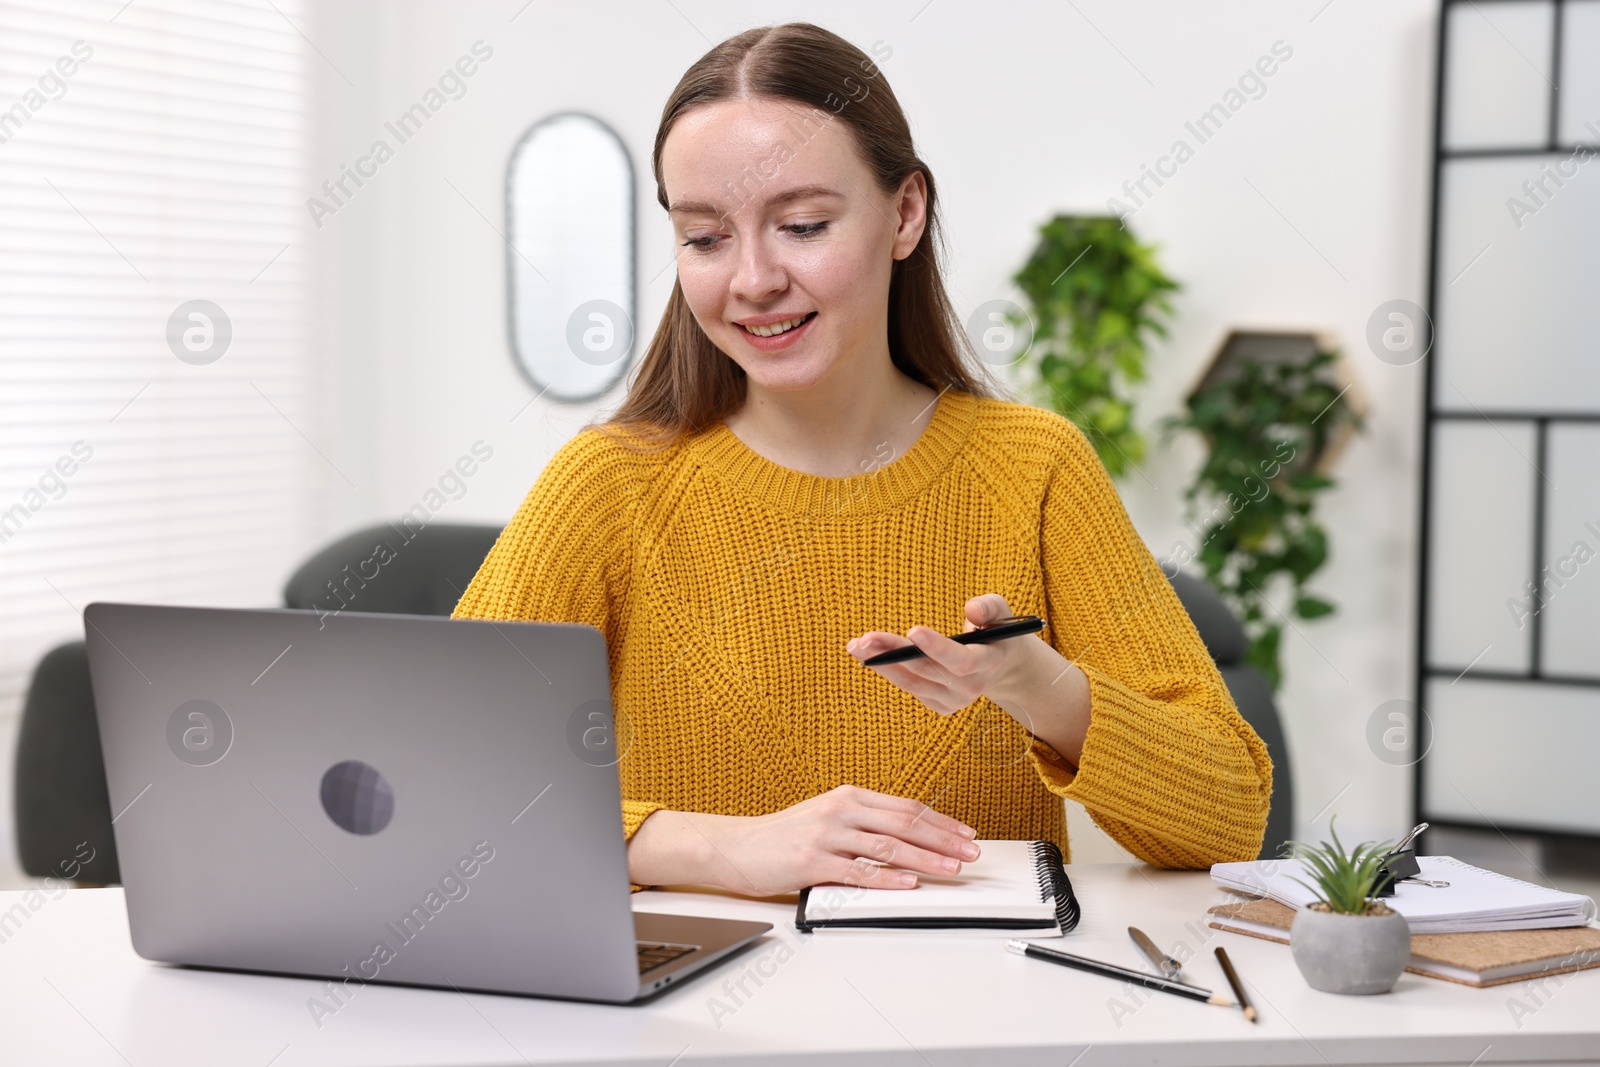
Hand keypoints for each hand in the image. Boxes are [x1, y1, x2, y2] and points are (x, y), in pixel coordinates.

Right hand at [647, 784, 980, 896]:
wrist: (736, 846)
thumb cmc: (782, 836)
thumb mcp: (826, 817)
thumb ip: (863, 822)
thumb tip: (908, 837)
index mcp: (848, 796)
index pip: (906, 807)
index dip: (941, 820)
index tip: (965, 833)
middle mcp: (840, 810)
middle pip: (904, 823)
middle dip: (943, 839)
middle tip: (970, 851)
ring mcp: (826, 835)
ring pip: (887, 846)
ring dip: (925, 859)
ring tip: (950, 869)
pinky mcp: (811, 862)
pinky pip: (857, 871)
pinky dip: (887, 878)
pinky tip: (908, 883)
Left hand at [846, 593, 1038, 715]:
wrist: (1003, 665)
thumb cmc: (998, 631)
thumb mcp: (1002, 613)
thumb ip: (989, 606)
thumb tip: (971, 607)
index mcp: (989, 663)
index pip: (962, 661)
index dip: (937, 647)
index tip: (913, 630)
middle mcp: (971, 688)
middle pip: (926, 670)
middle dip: (894, 653)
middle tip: (865, 639)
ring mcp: (953, 700)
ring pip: (912, 682)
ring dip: (881, 663)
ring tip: (855, 645)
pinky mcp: (939, 705)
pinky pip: (909, 686)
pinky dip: (888, 670)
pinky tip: (868, 654)